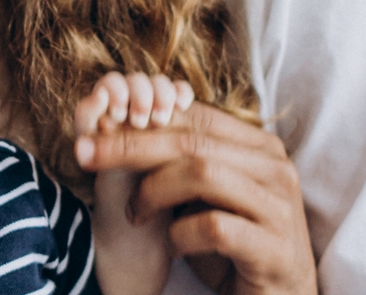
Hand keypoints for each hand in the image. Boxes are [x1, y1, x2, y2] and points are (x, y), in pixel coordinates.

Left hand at [75, 103, 317, 294]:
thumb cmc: (235, 244)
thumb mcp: (205, 195)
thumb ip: (179, 159)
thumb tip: (115, 123)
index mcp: (260, 147)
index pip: (195, 116)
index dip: (142, 118)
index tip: (95, 126)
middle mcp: (275, 169)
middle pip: (193, 142)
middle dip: (131, 146)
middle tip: (86, 153)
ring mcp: (279, 207)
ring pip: (203, 173)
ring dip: (154, 191)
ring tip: (134, 212)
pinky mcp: (275, 248)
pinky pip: (214, 227)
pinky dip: (181, 234)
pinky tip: (173, 246)